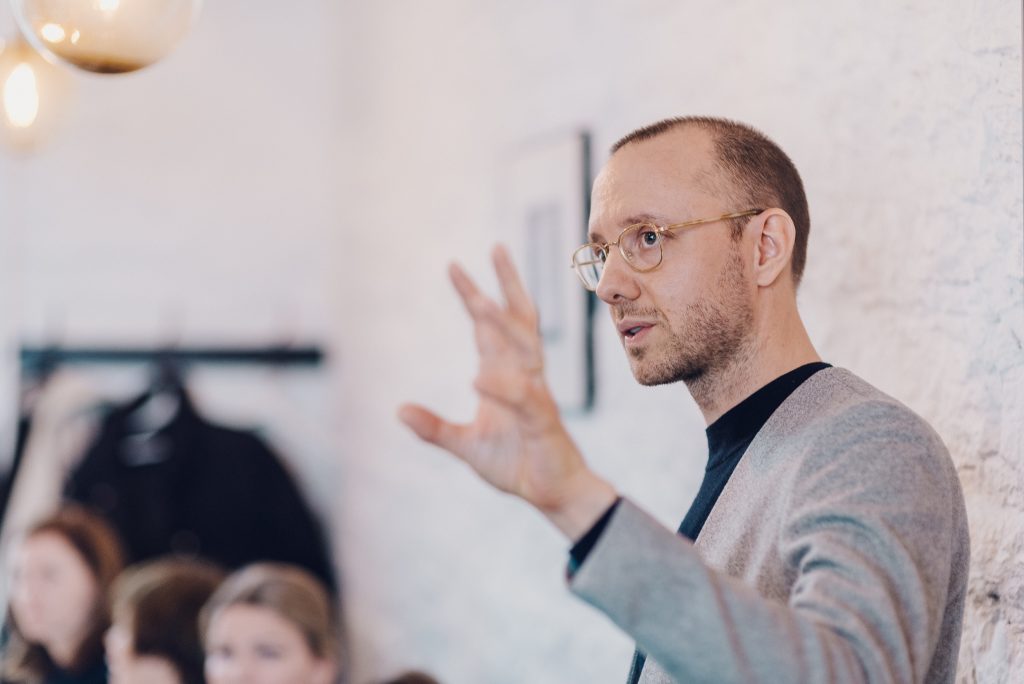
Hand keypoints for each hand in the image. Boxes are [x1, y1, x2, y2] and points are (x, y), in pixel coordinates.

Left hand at [399, 245, 615, 539]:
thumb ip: (434, 428)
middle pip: (518, 321)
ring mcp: (535, 396)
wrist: (552, 493)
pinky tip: (479, 380)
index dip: (473, 296)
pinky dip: (502, 389)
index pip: (487, 327)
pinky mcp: (542, 423)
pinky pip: (523, 400)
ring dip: (503, 326)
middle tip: (496, 247)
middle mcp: (523, 377)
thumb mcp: (464, 445)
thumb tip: (398, 410)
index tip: (454, 266)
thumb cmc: (515, 462)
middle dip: (506, 285)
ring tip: (481, 301)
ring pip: (523, 350)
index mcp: (504, 376)